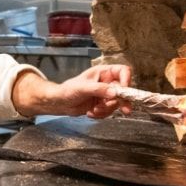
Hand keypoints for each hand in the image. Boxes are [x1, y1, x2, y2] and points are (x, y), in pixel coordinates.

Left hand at [14, 64, 132, 118]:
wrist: (59, 103)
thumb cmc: (68, 90)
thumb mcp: (83, 88)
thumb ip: (99, 89)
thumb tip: (115, 93)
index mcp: (103, 72)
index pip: (123, 71)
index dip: (126, 80)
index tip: (123, 91)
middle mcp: (106, 82)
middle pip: (123, 90)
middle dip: (121, 101)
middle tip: (125, 111)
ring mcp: (105, 94)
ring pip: (117, 103)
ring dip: (107, 109)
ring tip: (94, 110)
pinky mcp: (102, 105)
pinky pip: (109, 111)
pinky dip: (101, 114)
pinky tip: (90, 113)